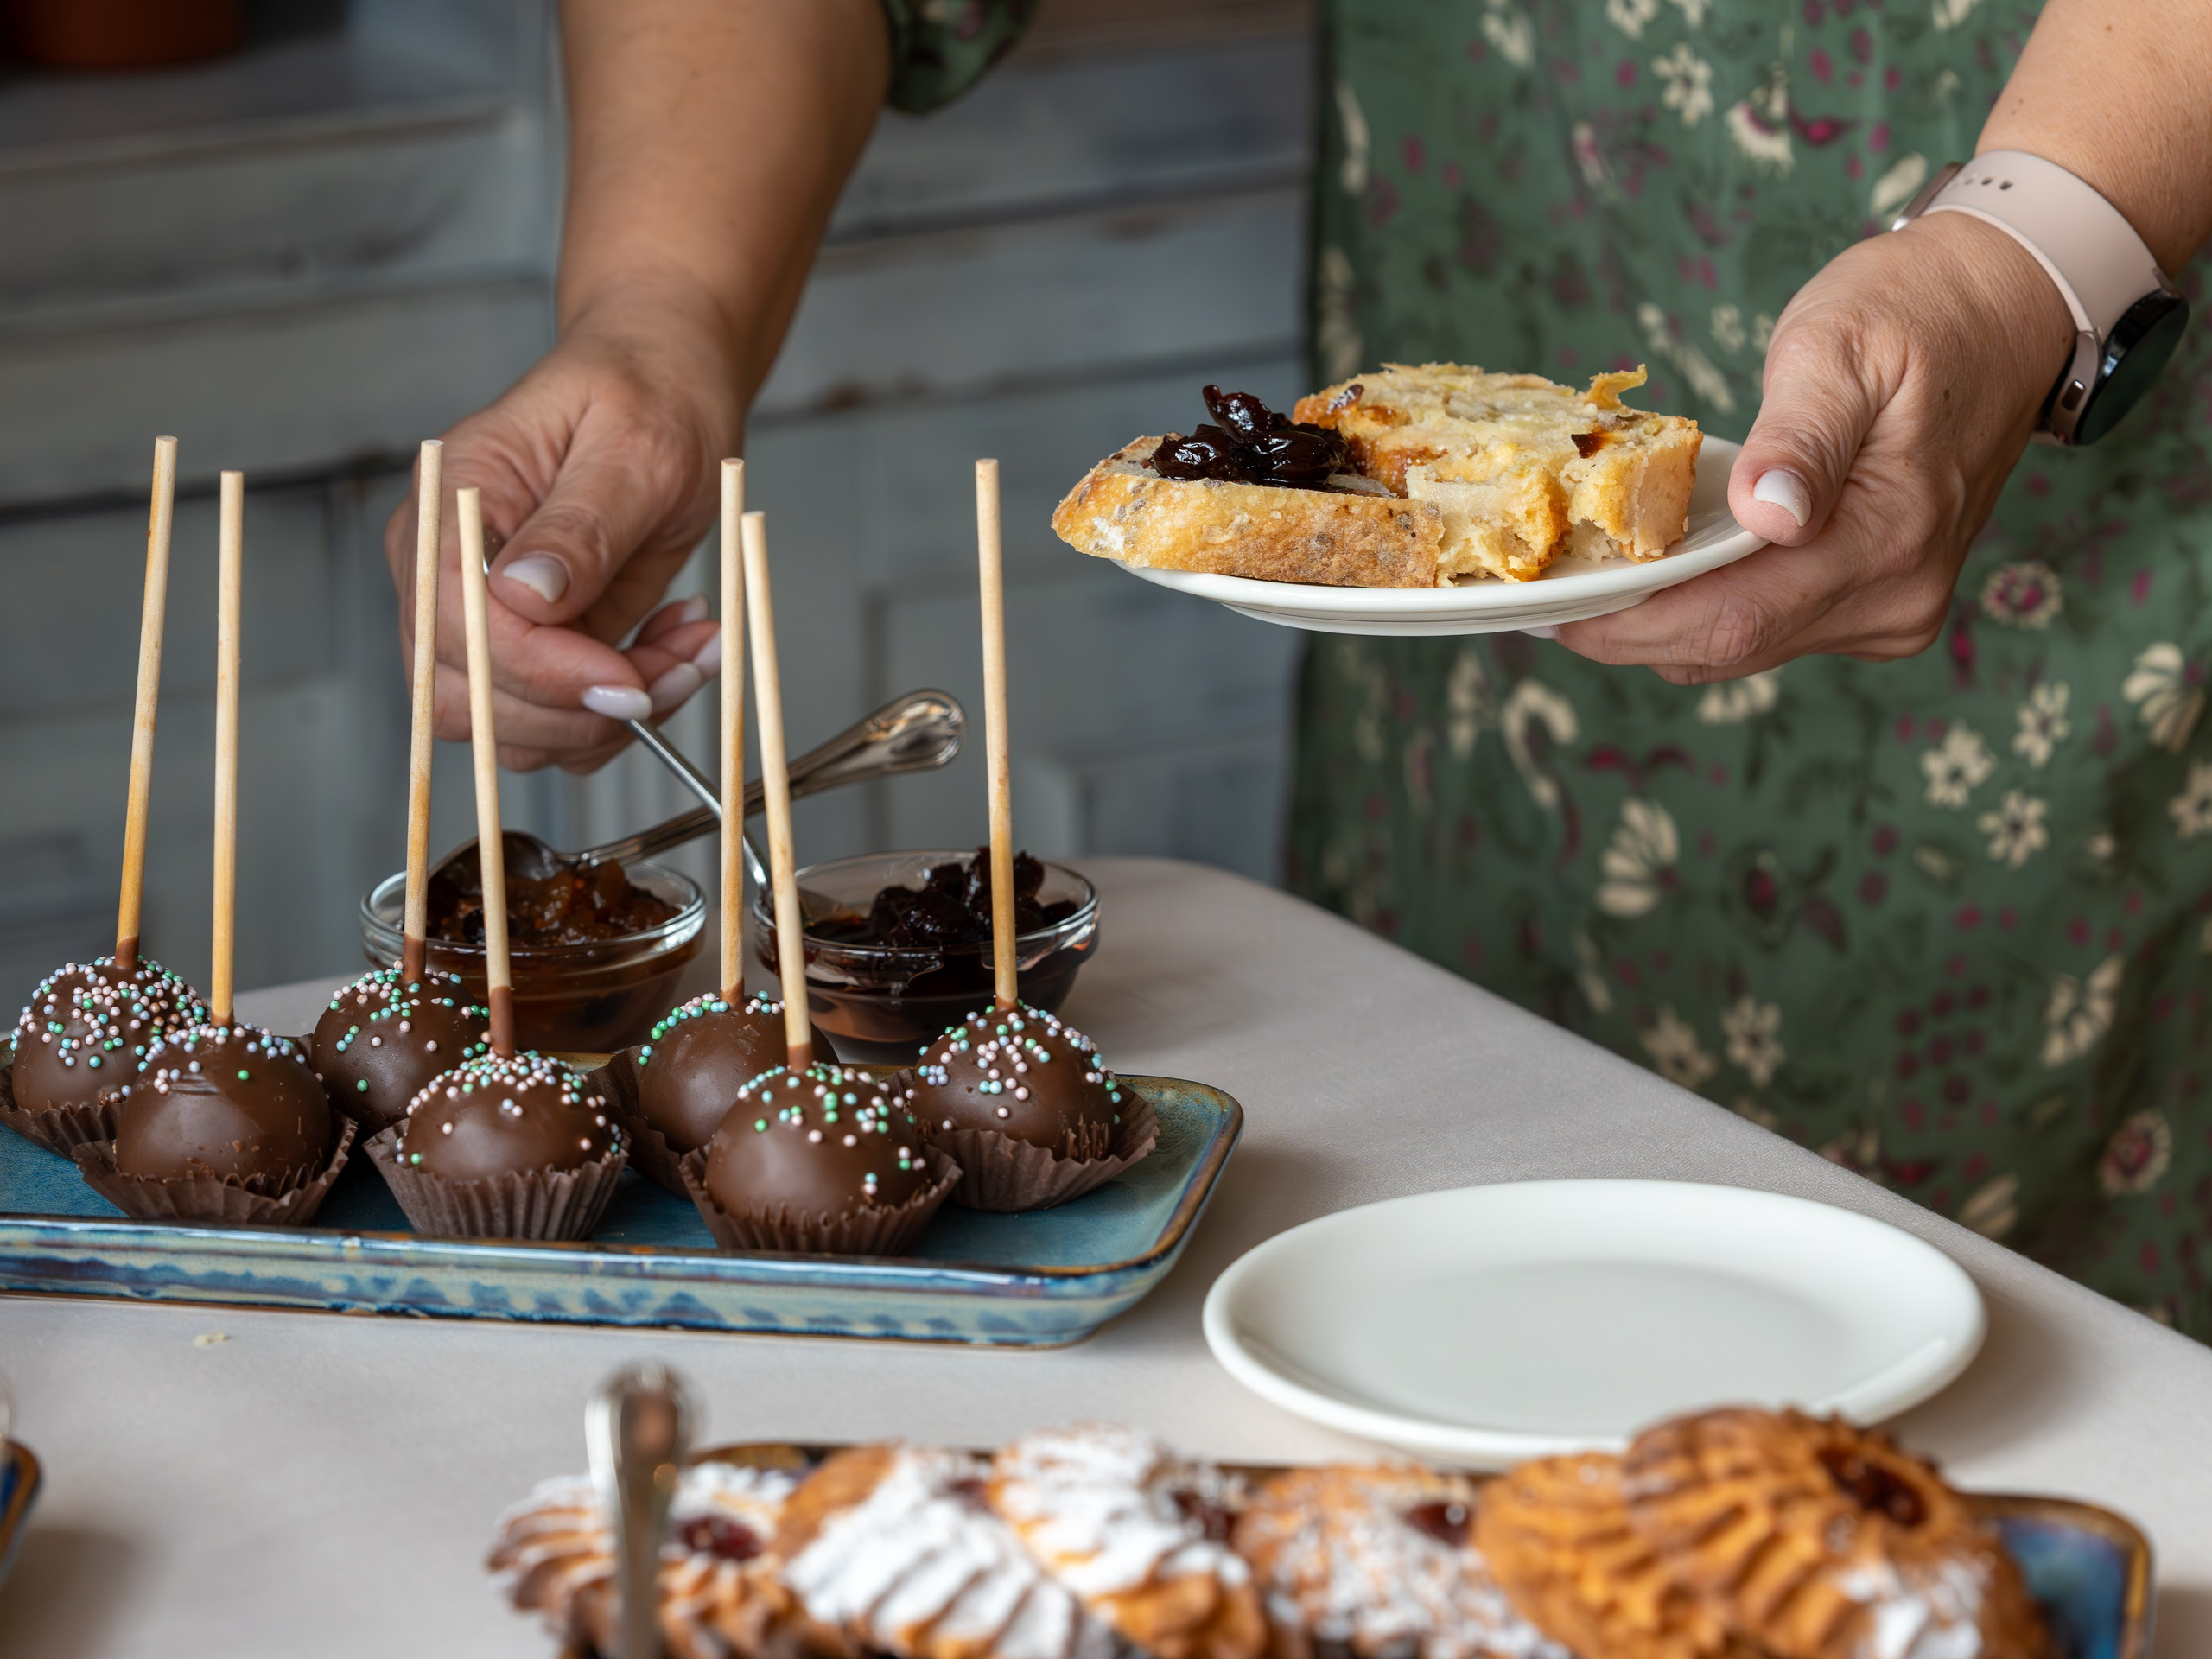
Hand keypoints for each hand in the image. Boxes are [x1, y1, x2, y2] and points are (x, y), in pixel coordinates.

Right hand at [383, 288, 737, 771]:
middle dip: (579, 710)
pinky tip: (675, 652)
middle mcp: (447, 568)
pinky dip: (624, 712)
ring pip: (514, 728)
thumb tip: (523, 595)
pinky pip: (561, 720)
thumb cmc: (648, 392)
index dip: (539, 671)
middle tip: (677, 669)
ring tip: (689, 653)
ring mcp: (485, 617)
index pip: (456, 622)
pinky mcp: (534, 648)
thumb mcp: (635, 446)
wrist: (667, 385)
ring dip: (610, 719)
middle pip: (469, 699)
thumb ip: (582, 525)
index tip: (626, 679)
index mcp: (452, 503)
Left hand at [1554, 210, 2076, 683]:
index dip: (1630, 625)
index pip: (1734, 617)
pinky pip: (1764, 626)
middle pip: (1729, 647)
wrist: (2004, 309)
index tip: (1548, 611)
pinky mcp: (1873, 602)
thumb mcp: (1843, 347)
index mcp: (1890, 539)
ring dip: (1657, 624)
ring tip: (1579, 586)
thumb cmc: (1917, 311)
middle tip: (1539, 601)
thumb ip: (1800, 436)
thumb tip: (1766, 514)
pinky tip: (1649, 575)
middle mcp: (1895, 598)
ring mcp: (1888, 610)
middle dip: (1626, 631)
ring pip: (1741, 647)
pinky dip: (1699, 608)